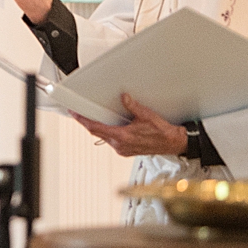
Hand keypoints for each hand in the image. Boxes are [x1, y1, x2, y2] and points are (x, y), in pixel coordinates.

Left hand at [72, 93, 187, 156]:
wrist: (172, 143)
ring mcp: (122, 149)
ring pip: (103, 137)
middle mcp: (120, 145)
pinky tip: (108, 126)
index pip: (95, 128)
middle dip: (88, 123)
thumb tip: (124, 98)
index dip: (82, 121)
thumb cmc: (162, 133)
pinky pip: (111, 140)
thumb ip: (132, 106)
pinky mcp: (126, 150)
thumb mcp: (146, 115)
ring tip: (93, 117)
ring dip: (98, 128)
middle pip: (97, 133)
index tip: (74, 114)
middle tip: (79, 113)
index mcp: (123, 137)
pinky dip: (107, 132)